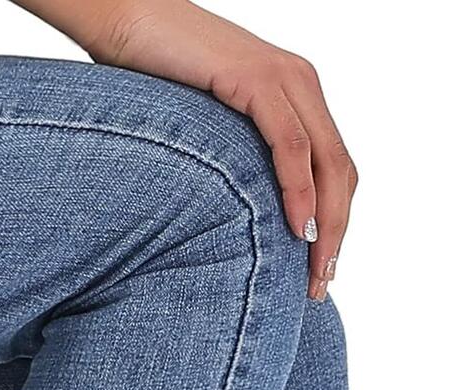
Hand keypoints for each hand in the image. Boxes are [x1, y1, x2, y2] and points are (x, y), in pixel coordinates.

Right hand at [68, 1, 356, 297]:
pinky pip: (292, 145)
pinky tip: (300, 229)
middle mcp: (300, 82)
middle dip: (336, 235)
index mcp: (294, 93)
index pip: (334, 168)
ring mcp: (283, 77)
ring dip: (326, 225)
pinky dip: (301, 190)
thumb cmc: (152, 77)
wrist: (123, 18)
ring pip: (327, 162)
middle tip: (319, 287)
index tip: (319, 272)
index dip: (336, 223)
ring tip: (313, 271)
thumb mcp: (208, 129)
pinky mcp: (258, 78)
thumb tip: (239, 218)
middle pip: (341, 171)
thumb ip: (237, 159)